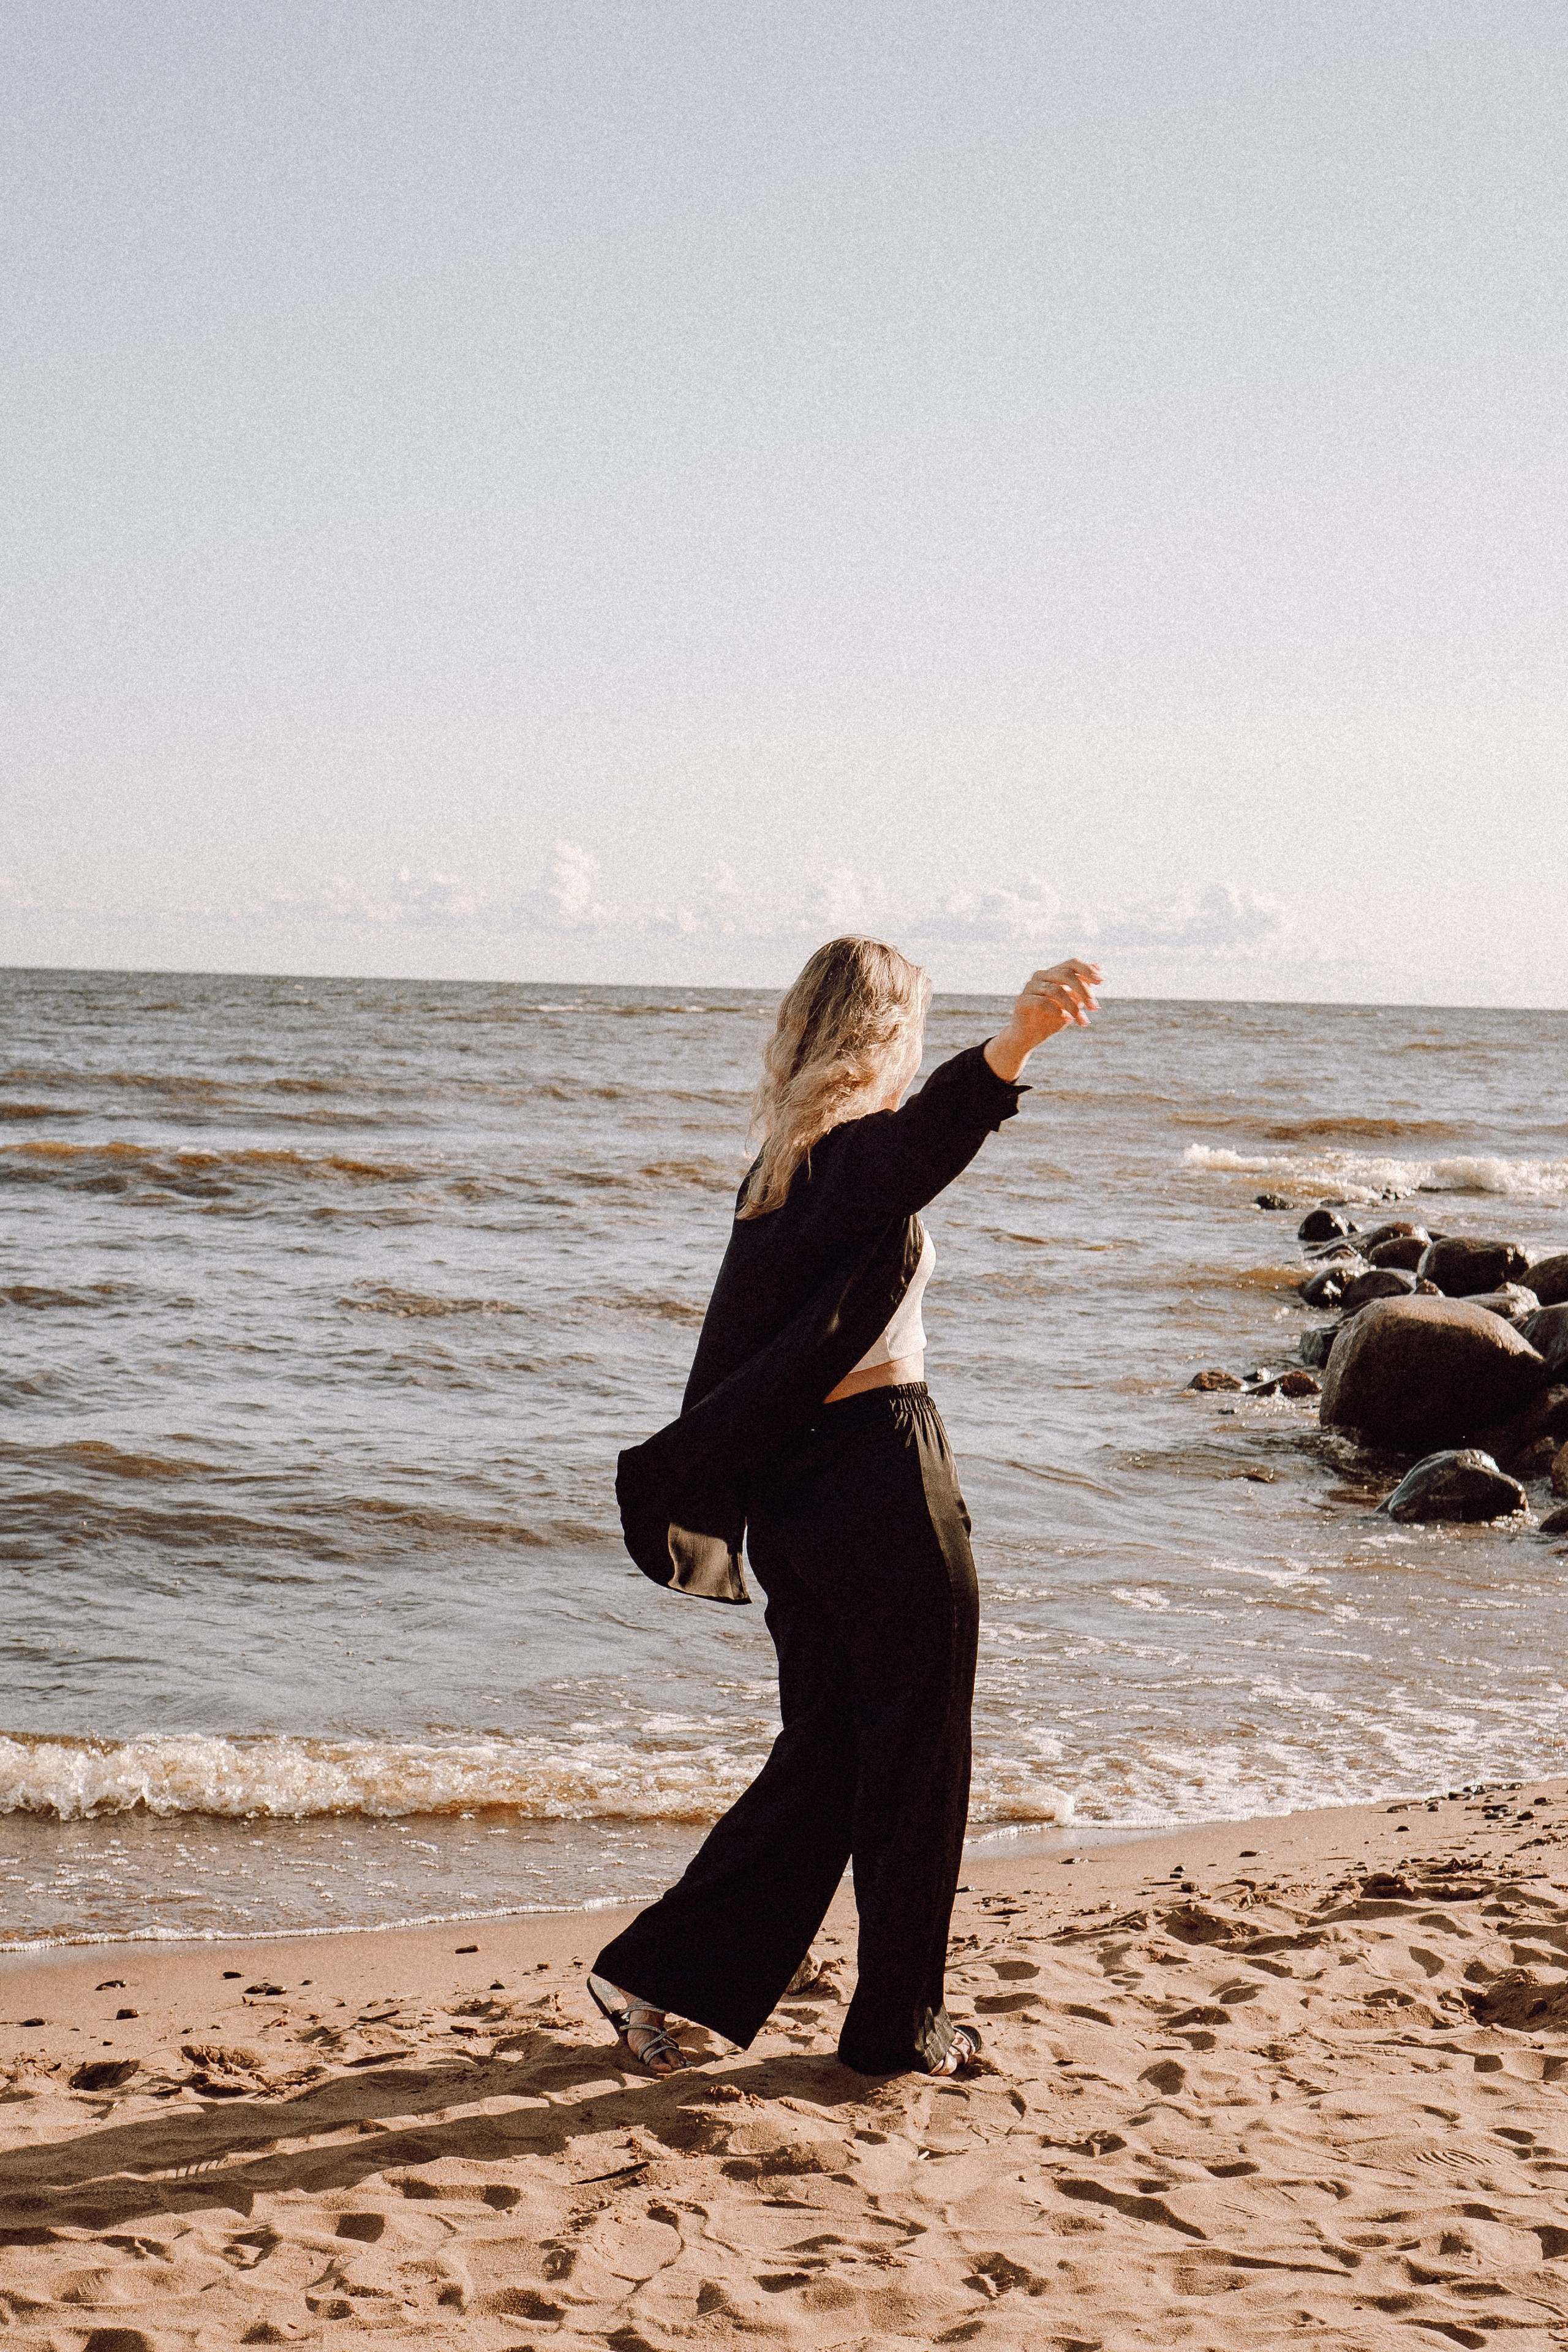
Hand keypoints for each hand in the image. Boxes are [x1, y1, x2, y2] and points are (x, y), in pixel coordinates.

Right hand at [984, 959, 1102, 1080]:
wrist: (1029, 1037)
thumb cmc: (1052, 1018)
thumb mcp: (1073, 1002)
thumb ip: (1083, 986)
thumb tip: (1099, 965)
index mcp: (1053, 973)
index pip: (1072, 964)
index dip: (1087, 970)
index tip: (1101, 982)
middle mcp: (1040, 976)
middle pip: (1066, 975)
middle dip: (1083, 991)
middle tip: (1095, 1007)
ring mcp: (1030, 987)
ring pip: (1056, 990)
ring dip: (1073, 1007)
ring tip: (1082, 1020)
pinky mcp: (1022, 1001)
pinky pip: (1042, 1002)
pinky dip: (1058, 1011)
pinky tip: (1068, 1020)